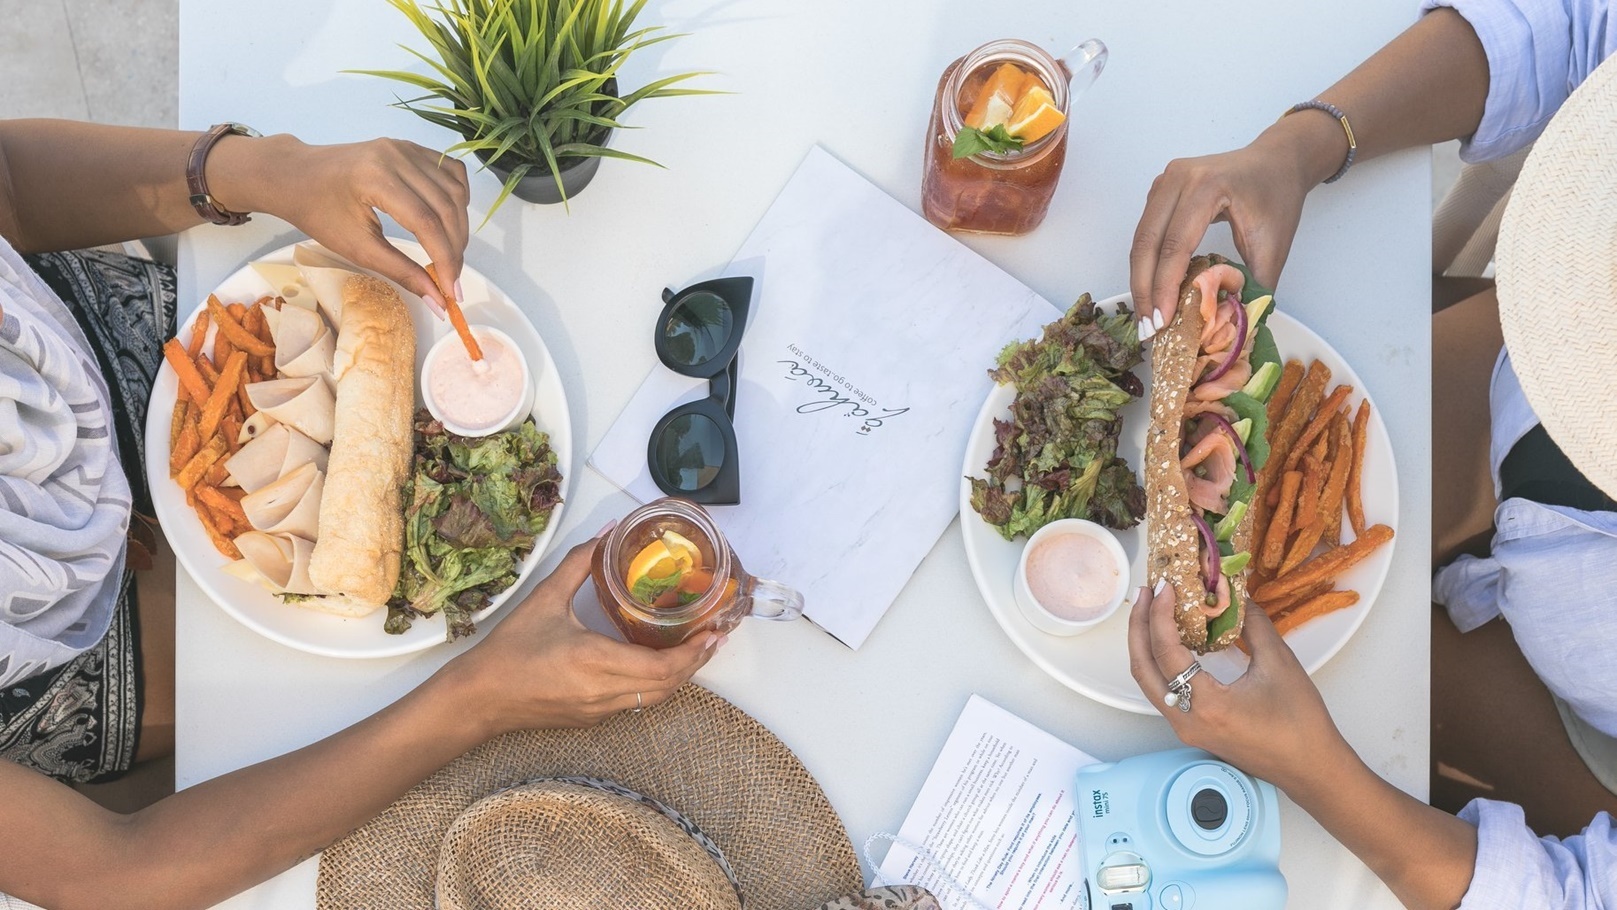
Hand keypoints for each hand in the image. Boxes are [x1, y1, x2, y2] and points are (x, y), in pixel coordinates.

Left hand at [218, 135, 470, 317]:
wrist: (296, 175)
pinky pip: (451, 172)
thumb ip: (402, 272)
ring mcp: (407, 148)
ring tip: (451, 255)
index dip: (445, 260)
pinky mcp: (411, 147)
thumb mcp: (357, 248)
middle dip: (456, 249)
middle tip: (452, 280)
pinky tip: (451, 221)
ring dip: (460, 227)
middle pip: (446, 207)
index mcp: (377, 178)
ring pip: (455, 191)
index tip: (452, 291)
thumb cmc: (318, 212)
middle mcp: (397, 156)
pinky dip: (458, 199)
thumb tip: (437, 301)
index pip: (427, 223)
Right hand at [450, 539, 723, 732]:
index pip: (662, 667)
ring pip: (653, 699)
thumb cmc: (509, 650)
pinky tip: (658, 663)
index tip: (713, 633)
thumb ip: (581, 563)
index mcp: (596, 662)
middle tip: (713, 637)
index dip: (693, 653)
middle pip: (667, 686)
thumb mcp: (545, 598)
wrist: (478, 699)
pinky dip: (655, 685)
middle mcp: (603, 692)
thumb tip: (607, 532)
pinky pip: (635, 703)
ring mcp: (599, 711)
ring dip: (678, 676)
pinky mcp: (591, 719)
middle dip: (695, 663)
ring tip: (695, 649)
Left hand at [1125, 581, 1347, 789]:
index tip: (1164, 586)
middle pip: (1142, 668)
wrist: (1311, 768)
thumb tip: (1236, 595)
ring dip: (1145, 644)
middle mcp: (1186, 720)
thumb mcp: (1279, 664)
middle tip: (1147, 592)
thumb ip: (1253, 625)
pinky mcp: (1193, 729)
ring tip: (1152, 610)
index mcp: (1206, 705)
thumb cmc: (1301, 722)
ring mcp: (1186, 728)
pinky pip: (1163, 691)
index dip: (1160, 615)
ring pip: (1148, 681)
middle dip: (1139, 626)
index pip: (1166, 652)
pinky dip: (1160, 662)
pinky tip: (1171, 639)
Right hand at [1129, 131, 1312, 334]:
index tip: (1162, 322)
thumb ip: (1255, 286)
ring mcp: (1165, 181)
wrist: (1277, 161)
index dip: (1165, 287)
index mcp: (1208, 186)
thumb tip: (1237, 327)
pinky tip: (1152, 290)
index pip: (1176, 244)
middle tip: (1147, 328)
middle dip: (1145, 290)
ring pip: (1140, 238)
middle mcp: (1179, 178)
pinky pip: (1145, 232)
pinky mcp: (1160, 190)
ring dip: (1140, 280)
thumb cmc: (1277, 196)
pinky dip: (1145, 264)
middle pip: (1147, 242)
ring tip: (1146, 316)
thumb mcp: (1274, 244)